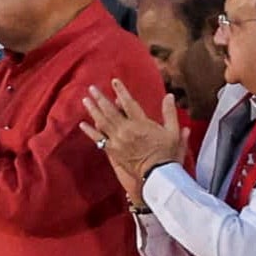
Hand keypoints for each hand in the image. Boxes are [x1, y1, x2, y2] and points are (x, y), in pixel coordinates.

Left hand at [79, 79, 183, 198]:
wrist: (158, 174)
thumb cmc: (168, 153)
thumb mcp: (174, 131)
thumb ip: (169, 113)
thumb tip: (169, 96)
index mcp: (141, 123)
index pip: (128, 103)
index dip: (121, 91)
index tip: (114, 81)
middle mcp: (126, 130)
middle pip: (110, 110)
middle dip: (100, 98)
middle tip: (92, 88)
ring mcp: (117, 140)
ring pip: (102, 122)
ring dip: (92, 110)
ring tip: (85, 100)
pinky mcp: (112, 151)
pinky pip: (98, 139)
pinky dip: (89, 131)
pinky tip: (82, 124)